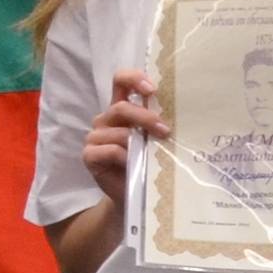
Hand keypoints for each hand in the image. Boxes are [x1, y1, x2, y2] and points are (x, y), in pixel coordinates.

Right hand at [84, 68, 164, 198]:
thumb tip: (184, 113)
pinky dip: (123, 156)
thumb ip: (159, 123)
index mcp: (122, 108)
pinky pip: (108, 150)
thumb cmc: (147, 162)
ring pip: (117, 131)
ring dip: (138, 141)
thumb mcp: (155, 139)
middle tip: (165, 130)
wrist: (134, 194)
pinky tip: (132, 164)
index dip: (134, 79)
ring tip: (153, 152)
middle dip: (146, 118)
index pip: (121, 81)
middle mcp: (106, 119)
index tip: (152, 90)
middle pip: (121, 107)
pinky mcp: (89, 155)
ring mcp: (95, 136)